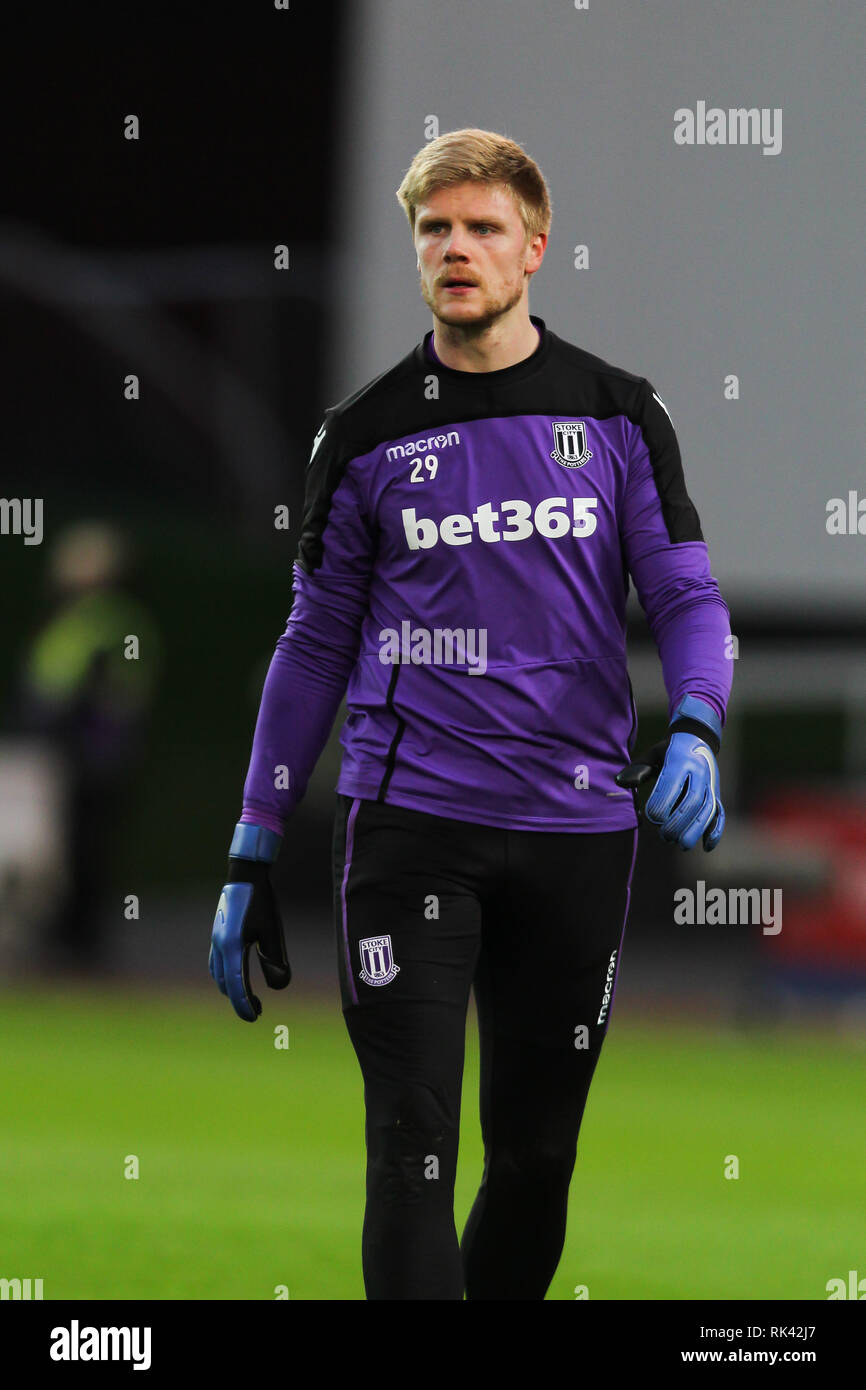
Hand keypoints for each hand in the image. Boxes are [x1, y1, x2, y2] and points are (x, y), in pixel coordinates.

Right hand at [209, 823, 290, 1020]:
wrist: (245, 875)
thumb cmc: (262, 901)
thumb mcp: (273, 931)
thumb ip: (274, 959)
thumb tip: (278, 986)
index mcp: (232, 946)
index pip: (236, 985)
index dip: (244, 1005)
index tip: (254, 1018)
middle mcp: (219, 945)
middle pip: (225, 983)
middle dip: (239, 999)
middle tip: (256, 1010)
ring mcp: (215, 940)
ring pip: (218, 974)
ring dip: (231, 988)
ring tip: (248, 997)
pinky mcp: (217, 934)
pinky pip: (216, 963)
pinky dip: (225, 975)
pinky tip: (236, 976)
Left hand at [615, 696, 724, 851]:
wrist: (697, 739)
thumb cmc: (668, 750)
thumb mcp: (653, 754)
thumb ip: (638, 769)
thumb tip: (620, 782)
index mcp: (681, 759)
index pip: (673, 784)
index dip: (662, 803)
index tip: (651, 817)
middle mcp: (699, 772)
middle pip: (693, 800)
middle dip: (679, 821)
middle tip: (664, 837)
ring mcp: (711, 784)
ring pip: (708, 810)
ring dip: (695, 830)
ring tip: (680, 845)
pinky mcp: (716, 794)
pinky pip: (720, 813)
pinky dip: (715, 831)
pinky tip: (706, 847)